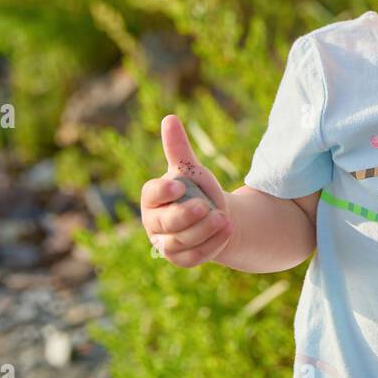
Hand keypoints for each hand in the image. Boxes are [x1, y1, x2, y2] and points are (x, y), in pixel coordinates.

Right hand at [140, 114, 233, 267]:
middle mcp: (154, 223)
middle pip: (165, 223)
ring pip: (180, 242)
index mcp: (152, 198)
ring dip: (203, 231)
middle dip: (185, 215)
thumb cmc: (197, 190)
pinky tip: (227, 231)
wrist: (215, 216)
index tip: (179, 185)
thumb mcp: (191, 169)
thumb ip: (178, 148)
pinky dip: (211, 246)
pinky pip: (193, 258)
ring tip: (224, 218)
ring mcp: (166, 244)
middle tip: (205, 206)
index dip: (163, 191)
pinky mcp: (181, 259)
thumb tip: (169, 118)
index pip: (150, 195)